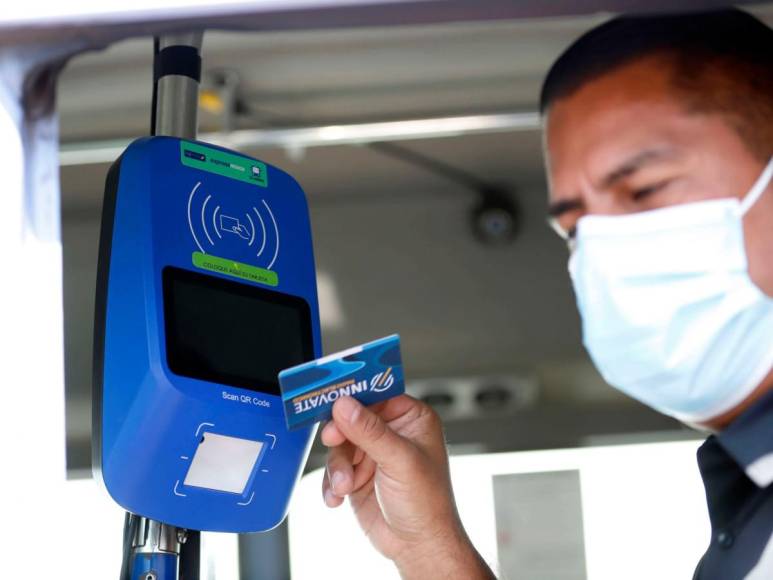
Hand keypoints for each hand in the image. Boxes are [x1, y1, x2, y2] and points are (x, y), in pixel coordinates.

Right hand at [321, 395, 493, 578]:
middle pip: (351, 417)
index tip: (332, 394)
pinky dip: (332, 482)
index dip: (355, 393)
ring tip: (345, 485)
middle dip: (341, 435)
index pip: (378, 393)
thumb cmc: (427, 504)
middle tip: (332, 440)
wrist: (417, 545)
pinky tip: (338, 496)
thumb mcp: (400, 461)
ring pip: (339, 444)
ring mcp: (373, 452)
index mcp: (411, 418)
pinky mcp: (357, 473)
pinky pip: (334, 467)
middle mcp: (391, 431)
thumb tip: (345, 405)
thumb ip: (370, 432)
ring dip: (338, 467)